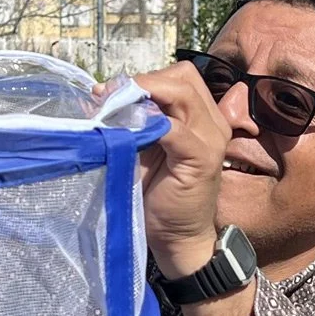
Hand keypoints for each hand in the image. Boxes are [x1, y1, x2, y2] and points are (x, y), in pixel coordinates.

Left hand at [129, 60, 230, 280]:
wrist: (177, 238)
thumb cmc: (158, 196)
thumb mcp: (144, 149)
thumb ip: (136, 122)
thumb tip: (103, 95)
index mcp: (201, 118)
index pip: (178, 77)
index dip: (146, 78)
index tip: (109, 93)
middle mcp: (212, 123)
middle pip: (182, 77)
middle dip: (144, 82)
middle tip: (111, 99)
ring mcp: (211, 139)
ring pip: (181, 93)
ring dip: (144, 97)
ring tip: (115, 112)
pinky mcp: (202, 158)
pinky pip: (175, 128)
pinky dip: (150, 125)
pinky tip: (128, 134)